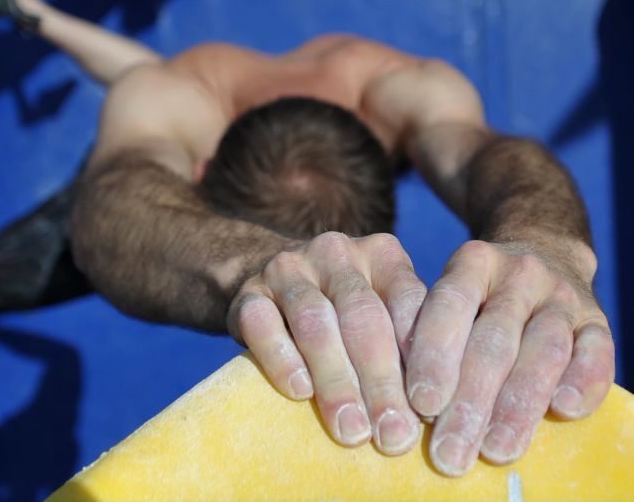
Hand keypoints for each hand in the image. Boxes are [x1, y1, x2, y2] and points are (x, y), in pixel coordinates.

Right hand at [227, 232, 427, 454]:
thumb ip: (410, 348)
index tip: (432, 412)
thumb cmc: (345, 319)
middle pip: (363, 316)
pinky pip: (261, 323)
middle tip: (394, 438)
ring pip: (314, 322)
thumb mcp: (384, 317)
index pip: (410, 302)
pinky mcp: (248, 292)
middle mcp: (336, 252)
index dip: (424, 358)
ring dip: (336, 381)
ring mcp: (288, 268)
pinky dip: (283, 359)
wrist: (272, 287)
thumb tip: (442, 415)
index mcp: (382, 254)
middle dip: (382, 381)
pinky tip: (300, 393)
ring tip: (352, 431)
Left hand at [405, 239, 614, 475]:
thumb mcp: (450, 294)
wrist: (545, 253)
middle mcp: (519, 274)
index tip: (422, 405)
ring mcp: (563, 296)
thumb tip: (401, 397)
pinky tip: (564, 412)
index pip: (450, 306)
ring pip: (544, 352)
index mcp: (473, 263)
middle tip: (450, 451)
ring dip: (519, 406)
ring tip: (495, 450)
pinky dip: (584, 383)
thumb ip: (427, 332)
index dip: (435, 356)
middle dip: (470, 401)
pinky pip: (598, 353)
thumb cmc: (479, 295)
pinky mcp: (599, 320)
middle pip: (495, 341)